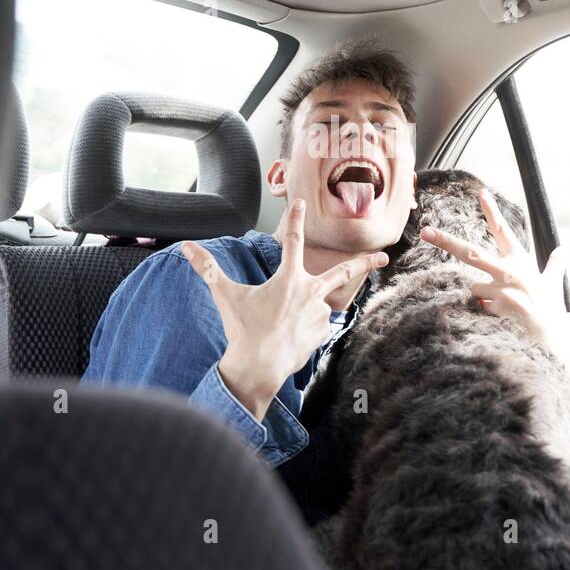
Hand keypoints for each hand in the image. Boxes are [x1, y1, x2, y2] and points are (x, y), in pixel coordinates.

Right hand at [182, 198, 387, 421]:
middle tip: (384, 256)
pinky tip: (288, 337)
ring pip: (314, 306)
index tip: (301, 202)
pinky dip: (303, 328)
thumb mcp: (225, 295)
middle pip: (343, 272)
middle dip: (365, 262)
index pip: (292, 241)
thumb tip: (185, 247)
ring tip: (280, 327)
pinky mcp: (323, 334)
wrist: (258, 367)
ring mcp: (320, 315)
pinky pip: (315, 326)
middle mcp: (310, 293)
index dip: (295, 220)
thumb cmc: (242, 329)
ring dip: (302, 312)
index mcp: (289, 279)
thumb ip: (207, 268)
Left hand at [420, 189, 569, 353]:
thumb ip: (555, 265)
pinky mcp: (497, 307)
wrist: (553, 338)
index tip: (481, 193)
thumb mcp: (553, 283)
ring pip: (474, 287)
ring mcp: (502, 289)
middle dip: (446, 241)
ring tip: (506, 306)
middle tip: (426, 231)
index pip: (504, 231)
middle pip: (471, 252)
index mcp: (521, 261)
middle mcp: (510, 271)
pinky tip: (504, 318)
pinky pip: (480, 306)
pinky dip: (488, 311)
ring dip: (483, 295)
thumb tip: (565, 250)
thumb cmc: (551, 309)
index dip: (493, 211)